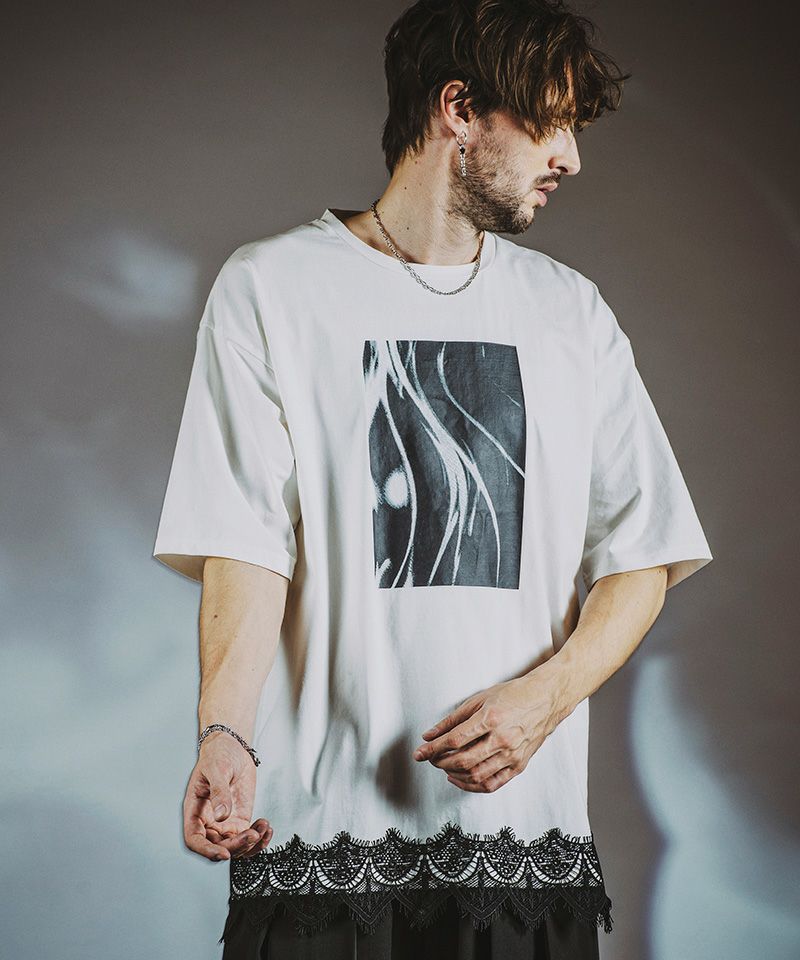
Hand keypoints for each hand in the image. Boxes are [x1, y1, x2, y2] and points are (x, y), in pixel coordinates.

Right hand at [183, 731, 273, 861]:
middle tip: (252, 835)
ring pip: (234, 846)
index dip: (207, 851)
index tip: (224, 854)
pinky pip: (247, 836)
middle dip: (236, 846)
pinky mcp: (240, 819)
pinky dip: (259, 837)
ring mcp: (225, 822)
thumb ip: (219, 792)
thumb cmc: (217, 755)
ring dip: (250, 844)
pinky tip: (266, 827)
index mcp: (194, 810)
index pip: (194, 839)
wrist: (232, 747)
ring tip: (263, 828)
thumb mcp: (217, 769)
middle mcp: (208, 821)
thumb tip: (221, 815)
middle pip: (218, 846)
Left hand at [411, 673, 561, 792]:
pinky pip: (493, 784)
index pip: (454, 740)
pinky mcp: (519, 765)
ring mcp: (512, 755)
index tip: (420, 753)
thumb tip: (430, 734)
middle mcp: (503, 739)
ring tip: (445, 768)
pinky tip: (462, 779)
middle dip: (441, 762)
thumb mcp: (480, 699)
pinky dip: (473, 786)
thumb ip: (453, 719)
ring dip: (455, 775)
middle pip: (463, 760)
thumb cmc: (514, 695)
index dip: (433, 749)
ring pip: (477, 776)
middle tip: (431, 759)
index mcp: (491, 719)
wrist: (546, 699)